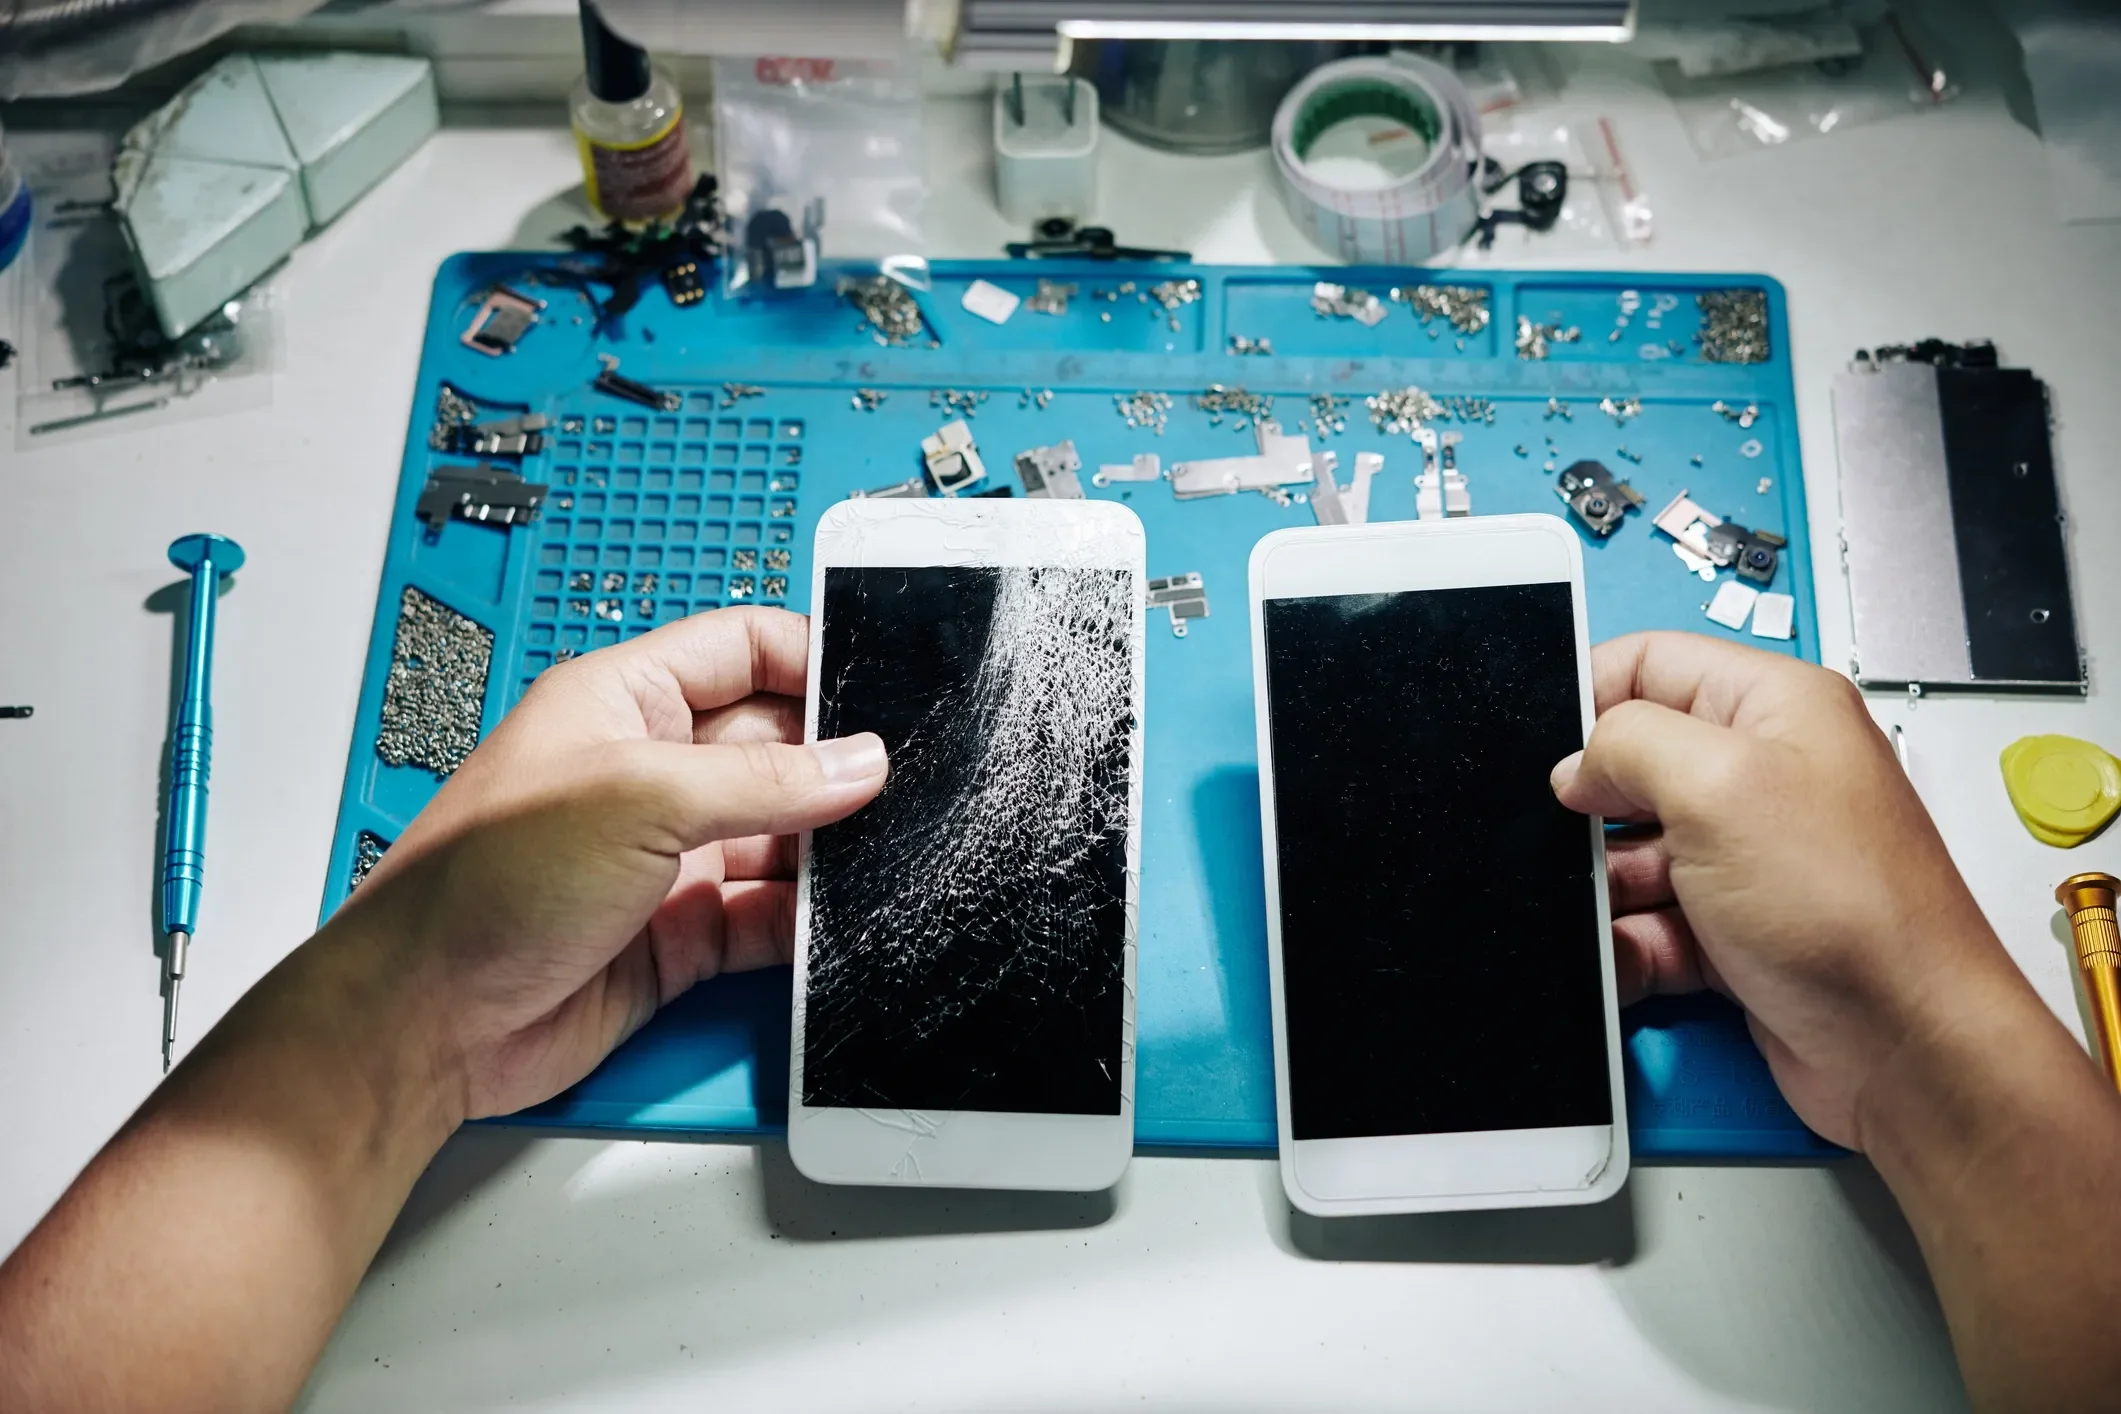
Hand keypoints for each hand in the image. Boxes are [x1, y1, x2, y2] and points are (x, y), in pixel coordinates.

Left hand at [339, 606, 886, 1124]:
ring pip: (783, 835)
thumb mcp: (637, 797)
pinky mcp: (684, 934)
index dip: (811, 660)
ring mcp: (671, 855)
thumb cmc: (479, 885)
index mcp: (625, 702)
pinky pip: (770, 914)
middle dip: (836, 762)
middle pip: (777, 745)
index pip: (743, 649)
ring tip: (882, 851)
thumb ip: (763, 779)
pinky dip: (809, 919)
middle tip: (896, 781)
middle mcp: (652, 773)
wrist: (428, 1021)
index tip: (880, 689)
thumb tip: (857, 762)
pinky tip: (840, 918)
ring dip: (829, 847)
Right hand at [1553, 632, 2025, 1149]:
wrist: (1902, 1046)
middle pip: (1632, 766)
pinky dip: (1630, 946)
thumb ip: (1625, 744)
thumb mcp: (1716, 785)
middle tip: (1575, 841)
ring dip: (1607, 889)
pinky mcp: (1734, 930)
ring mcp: (1748, 857)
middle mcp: (1763, 775)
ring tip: (1616, 915)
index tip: (1543, 744)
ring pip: (1632, 854)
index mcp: (1773, 708)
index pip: (1651, 663)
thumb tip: (1576, 764)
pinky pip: (1650, 924)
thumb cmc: (1852, 910)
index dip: (1589, 696)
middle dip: (1590, 810)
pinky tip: (1630, 962)